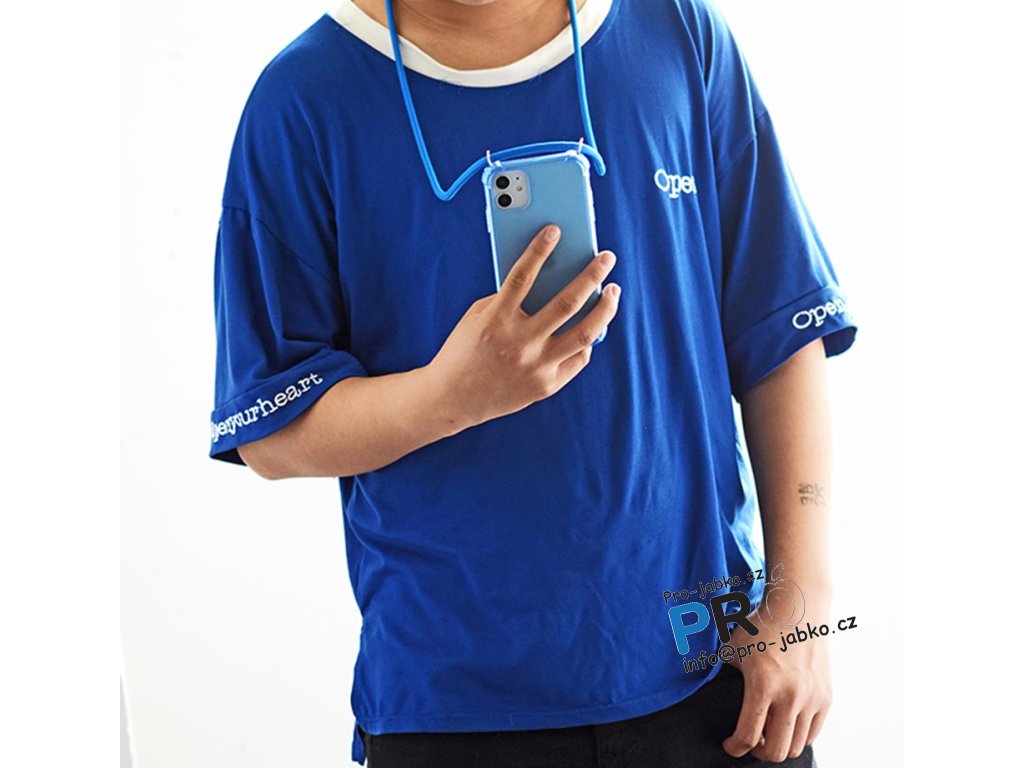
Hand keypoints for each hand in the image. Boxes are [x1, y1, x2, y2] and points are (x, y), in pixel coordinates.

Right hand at [425, 223, 620, 431]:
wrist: (453, 399)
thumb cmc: (465, 350)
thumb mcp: (478, 317)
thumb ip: (508, 299)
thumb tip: (550, 278)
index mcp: (496, 321)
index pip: (522, 276)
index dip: (539, 250)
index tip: (555, 230)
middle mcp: (519, 343)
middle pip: (567, 303)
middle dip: (592, 275)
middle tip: (607, 257)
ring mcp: (535, 366)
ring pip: (584, 333)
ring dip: (605, 308)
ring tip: (612, 291)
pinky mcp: (546, 386)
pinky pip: (577, 358)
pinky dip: (586, 340)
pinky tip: (593, 325)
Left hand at [722, 609, 832, 762]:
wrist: (799, 607)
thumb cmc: (761, 624)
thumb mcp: (732, 647)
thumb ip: (722, 672)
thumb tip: (708, 688)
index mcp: (763, 686)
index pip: (748, 736)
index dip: (734, 748)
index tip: (728, 745)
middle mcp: (791, 696)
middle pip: (776, 752)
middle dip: (758, 753)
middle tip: (749, 743)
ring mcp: (812, 699)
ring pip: (796, 746)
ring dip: (779, 745)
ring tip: (767, 734)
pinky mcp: (826, 697)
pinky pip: (812, 733)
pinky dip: (797, 737)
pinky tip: (784, 724)